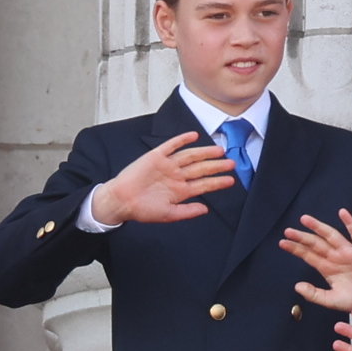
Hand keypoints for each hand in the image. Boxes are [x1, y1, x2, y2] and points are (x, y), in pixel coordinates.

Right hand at [92, 131, 233, 224]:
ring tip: (219, 150)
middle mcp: (177, 176)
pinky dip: (181, 140)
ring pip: (190, 156)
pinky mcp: (155, 157)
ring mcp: (167, 165)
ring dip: (205, 152)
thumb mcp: (168, 214)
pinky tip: (193, 135)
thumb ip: (187, 212)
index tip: (231, 180)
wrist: (120, 201)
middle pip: (201, 168)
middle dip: (216, 166)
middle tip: (231, 163)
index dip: (217, 182)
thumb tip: (206, 210)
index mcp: (181, 190)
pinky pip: (171, 146)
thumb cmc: (142, 209)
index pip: (203, 184)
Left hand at [281, 209, 351, 320]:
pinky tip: (342, 213)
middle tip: (288, 230)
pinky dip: (350, 223)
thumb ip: (314, 294)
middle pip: (316, 244)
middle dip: (302, 237)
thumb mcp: (332, 301)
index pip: (309, 256)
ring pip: (332, 236)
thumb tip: (297, 286)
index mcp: (328, 269)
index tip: (282, 242)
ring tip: (305, 219)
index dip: (296, 249)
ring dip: (319, 227)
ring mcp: (350, 253)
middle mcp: (336, 258)